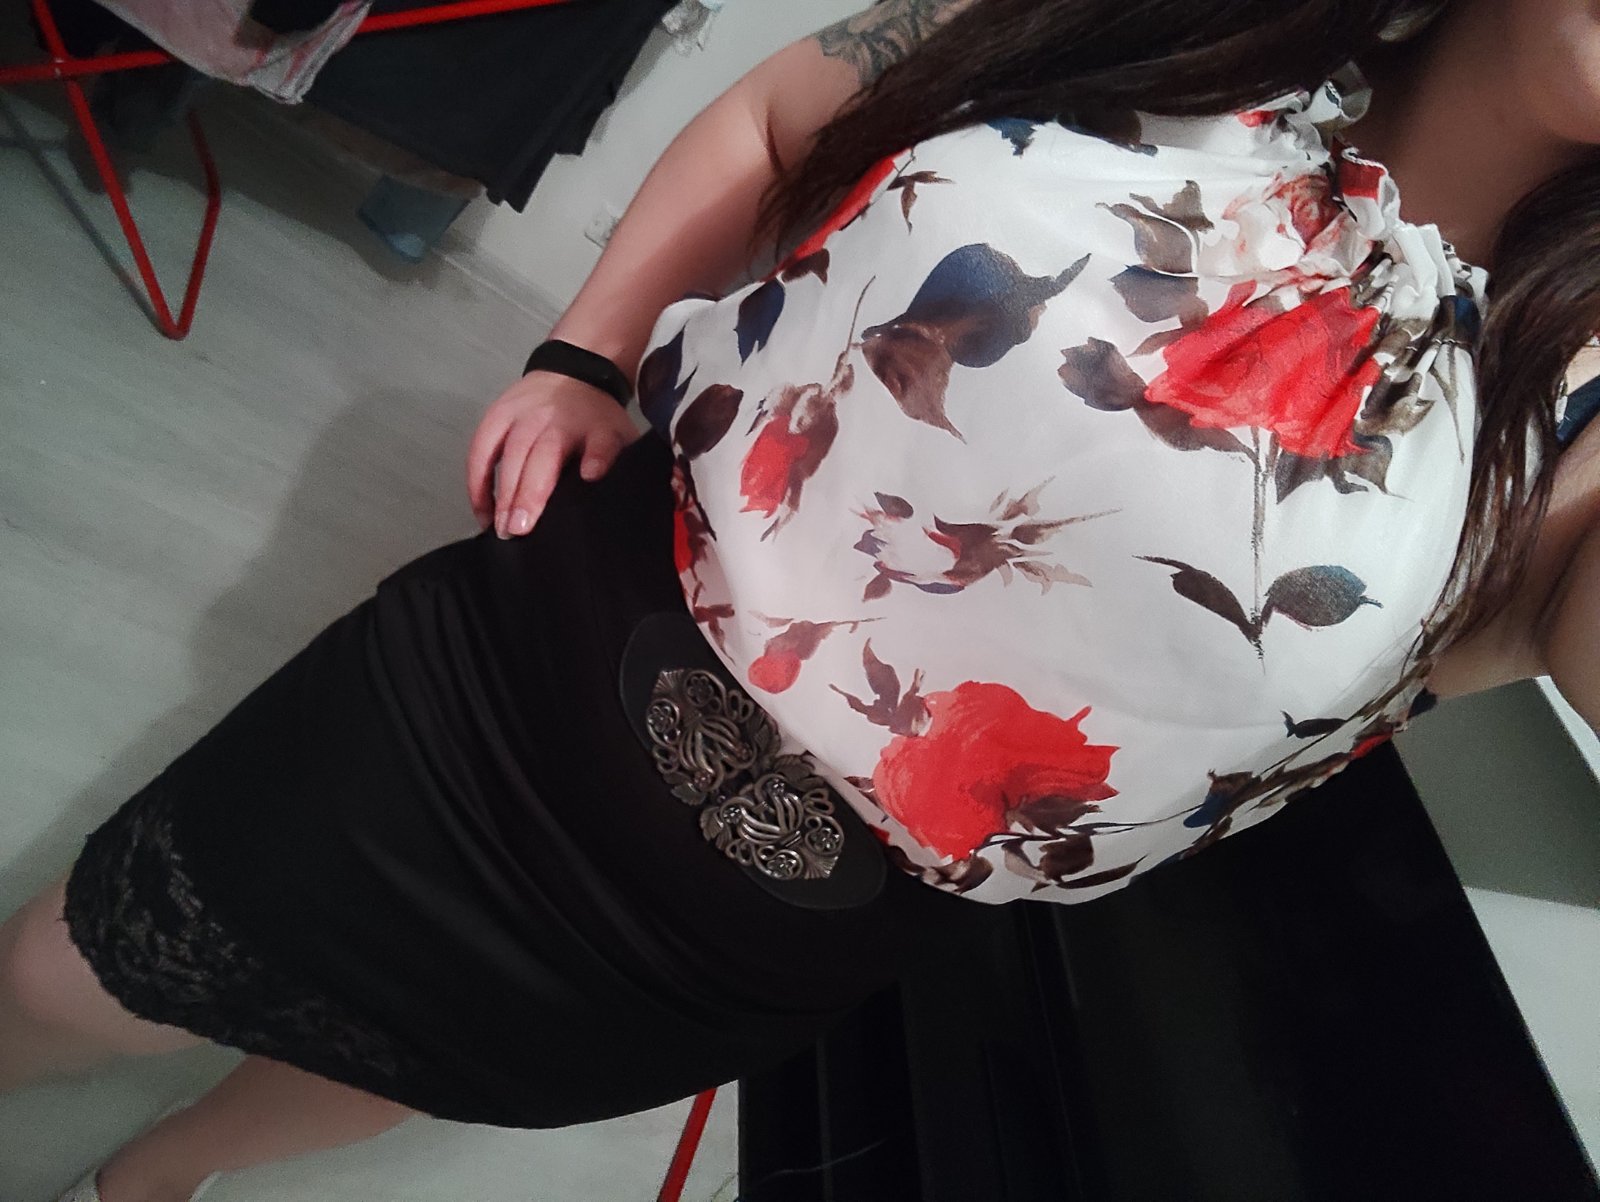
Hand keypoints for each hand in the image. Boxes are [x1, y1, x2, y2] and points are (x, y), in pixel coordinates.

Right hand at [466, 371, 642, 537]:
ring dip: (498, 492)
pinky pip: (479, 451)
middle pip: (537, 456)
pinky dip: (476, 481)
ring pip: (505, 454)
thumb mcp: (621, 434)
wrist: (573, 372)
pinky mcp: (496, 418)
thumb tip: (618, 482)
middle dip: (526, 493)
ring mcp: (519, 417)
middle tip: (518, 531)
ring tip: (497, 528)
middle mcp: (550, 419)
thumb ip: (618, 459)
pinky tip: (482, 512)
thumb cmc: (597, 418)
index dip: (594, 460)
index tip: (588, 478)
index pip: (594, 445)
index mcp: (590, 427)